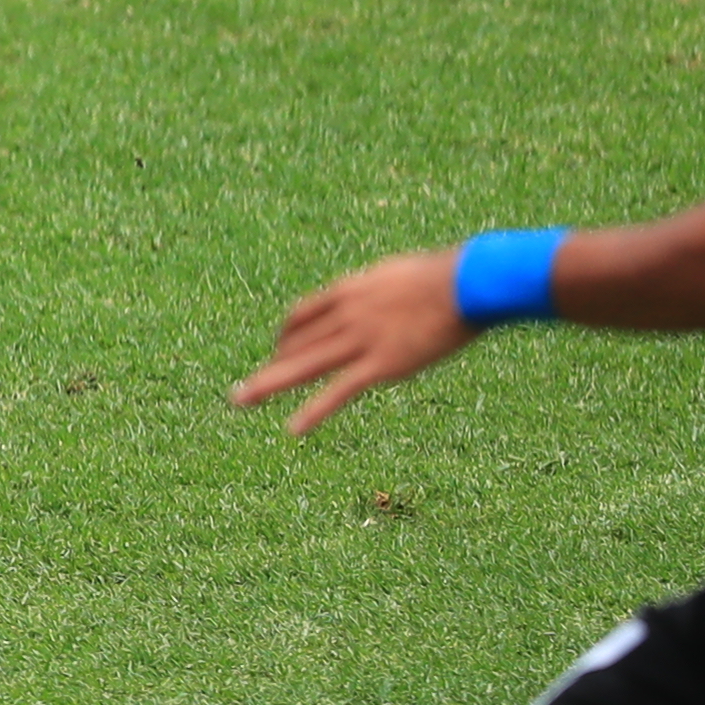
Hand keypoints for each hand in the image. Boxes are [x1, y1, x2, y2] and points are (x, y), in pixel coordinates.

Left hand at [232, 247, 475, 436]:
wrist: (465, 283)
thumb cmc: (444, 277)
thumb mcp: (397, 276)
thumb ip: (380, 291)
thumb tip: (384, 295)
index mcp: (346, 291)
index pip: (301, 316)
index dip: (286, 336)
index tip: (279, 349)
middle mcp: (343, 316)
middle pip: (294, 343)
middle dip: (271, 365)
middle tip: (245, 388)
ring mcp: (359, 341)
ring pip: (303, 366)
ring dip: (268, 384)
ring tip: (239, 401)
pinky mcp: (381, 365)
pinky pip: (339, 392)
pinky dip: (314, 411)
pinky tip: (293, 428)